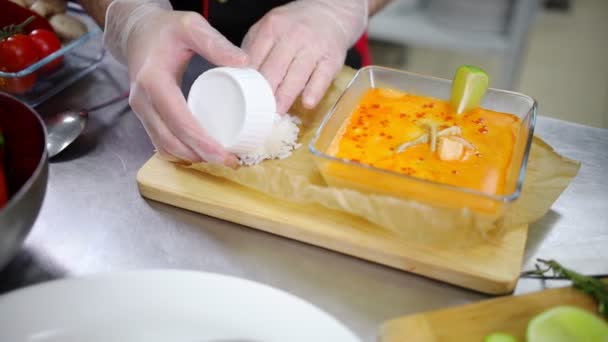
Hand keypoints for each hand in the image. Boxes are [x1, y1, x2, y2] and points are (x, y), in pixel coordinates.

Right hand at [103, 0, 247, 164]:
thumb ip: (215, 43)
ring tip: (221, 159)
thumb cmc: (164, 29)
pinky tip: (203, 153)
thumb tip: (243, 62)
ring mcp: (142, 111)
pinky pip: (161, 142)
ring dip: (192, 157)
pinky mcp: (146, 116)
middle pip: (170, 141)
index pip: (178, 120)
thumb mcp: (191, 26)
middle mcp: (142, 100)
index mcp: (152, 80)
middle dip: (201, 156)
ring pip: (164, 147)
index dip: (202, 142)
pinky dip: (182, 152)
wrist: (137, 31)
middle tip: (231, 161)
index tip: (225, 154)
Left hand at [242, 0, 368, 113]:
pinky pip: (322, 77)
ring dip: (285, 97)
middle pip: (274, 68)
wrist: (330, 13)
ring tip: (276, 114)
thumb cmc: (295, 26)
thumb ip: (254, 49)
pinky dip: (314, 91)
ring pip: (296, 75)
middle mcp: (293, 35)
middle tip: (256, 112)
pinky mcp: (332, 58)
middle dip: (264, 92)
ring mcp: (314, 47)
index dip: (247, 80)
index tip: (241, 99)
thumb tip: (237, 76)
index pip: (255, 57)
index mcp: (272, 27)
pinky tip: (306, 103)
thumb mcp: (270, 28)